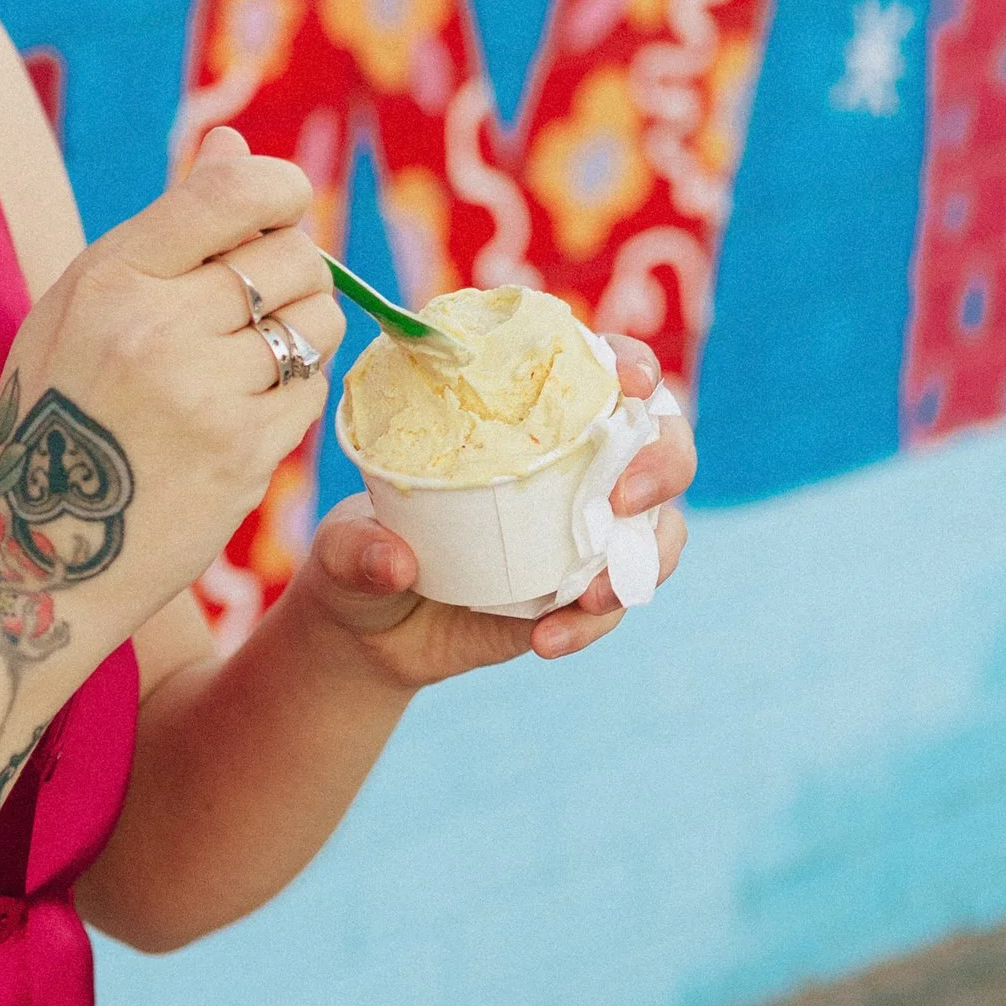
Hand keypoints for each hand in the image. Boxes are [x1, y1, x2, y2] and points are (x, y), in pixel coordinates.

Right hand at [0, 126, 347, 630]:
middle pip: (292, 254)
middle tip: (264, 303)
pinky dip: (294, 393)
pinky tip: (248, 410)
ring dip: (305, 331)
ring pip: (318, 320)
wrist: (34, 560)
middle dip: (296, 269)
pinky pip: (312, 389)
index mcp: (107, 277)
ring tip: (255, 358)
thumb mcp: (82, 308)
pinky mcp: (242, 456)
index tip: (283, 209)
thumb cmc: (57, 419)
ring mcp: (203, 394)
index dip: (280, 191)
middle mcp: (155, 328)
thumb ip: (167, 225)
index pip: (231, 194)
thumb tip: (233, 139)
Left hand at [297, 334, 693, 684]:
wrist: (369, 634)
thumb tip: (395, 561)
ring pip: (657, 531)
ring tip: (591, 594)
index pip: (596, 372)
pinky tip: (547, 640)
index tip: (629, 379)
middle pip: (660, 445)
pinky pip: (613, 604)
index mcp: (523, 421)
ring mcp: (584, 533)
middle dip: (663, 463)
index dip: (629, 365)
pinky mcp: (580, 594)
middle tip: (623, 498)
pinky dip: (591, 623)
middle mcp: (570, 468)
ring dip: (644, 558)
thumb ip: (359, 548)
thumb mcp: (342, 546)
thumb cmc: (360, 553)